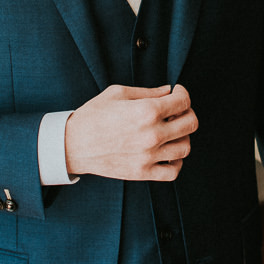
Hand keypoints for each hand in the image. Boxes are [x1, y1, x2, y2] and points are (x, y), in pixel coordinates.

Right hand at [63, 84, 194, 180]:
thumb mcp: (118, 93)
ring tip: (171, 131)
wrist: (73, 144)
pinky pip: (173, 172)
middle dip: (188, 113)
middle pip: (191, 124)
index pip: (183, 101)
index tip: (177, 93)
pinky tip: (168, 153)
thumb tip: (168, 91)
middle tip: (177, 111)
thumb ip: (148, 92)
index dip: (183, 94)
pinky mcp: (142, 173)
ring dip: (183, 136)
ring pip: (185, 147)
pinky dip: (176, 162)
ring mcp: (149, 156)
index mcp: (147, 111)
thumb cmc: (93, 115)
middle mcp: (152, 134)